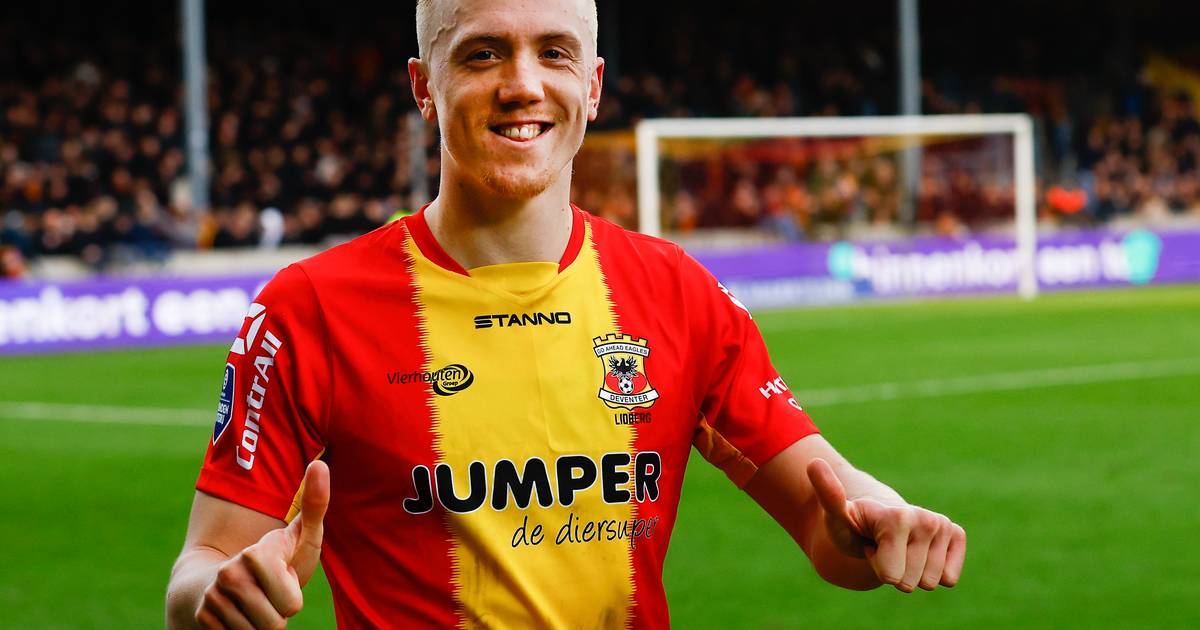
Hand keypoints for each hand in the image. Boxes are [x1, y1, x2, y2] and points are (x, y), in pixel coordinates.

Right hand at [196, 461, 329, 628]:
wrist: (218, 576)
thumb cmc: (272, 559)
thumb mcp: (298, 536)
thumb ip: (314, 505)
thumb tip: (321, 465)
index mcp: (257, 554)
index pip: (292, 605)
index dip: (292, 596)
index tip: (282, 578)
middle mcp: (230, 575)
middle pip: (276, 625)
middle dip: (277, 613)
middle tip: (269, 594)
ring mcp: (212, 598)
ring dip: (260, 623)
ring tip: (255, 602)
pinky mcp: (202, 617)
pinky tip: (238, 614)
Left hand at [807, 458, 964, 592]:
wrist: (875, 519)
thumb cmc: (852, 523)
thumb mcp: (836, 515)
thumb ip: (827, 494)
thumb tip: (812, 463)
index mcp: (897, 517)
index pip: (891, 576)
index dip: (877, 565)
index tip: (870, 544)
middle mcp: (925, 519)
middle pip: (910, 582)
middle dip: (892, 569)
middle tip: (882, 546)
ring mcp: (943, 526)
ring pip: (930, 582)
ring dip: (910, 571)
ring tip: (895, 547)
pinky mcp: (955, 534)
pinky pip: (950, 578)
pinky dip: (933, 572)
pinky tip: (918, 553)